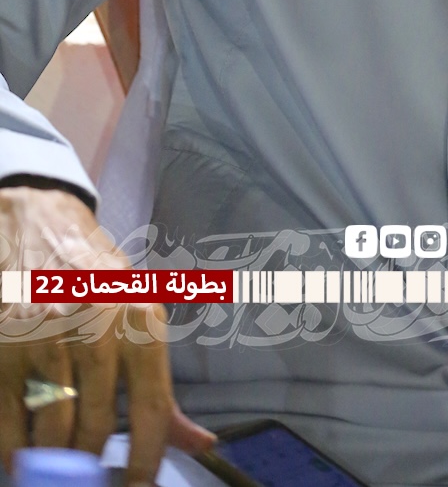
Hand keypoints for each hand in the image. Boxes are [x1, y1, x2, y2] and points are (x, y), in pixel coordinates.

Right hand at [0, 187, 214, 482]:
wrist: (37, 218)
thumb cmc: (94, 274)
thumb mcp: (139, 311)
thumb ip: (159, 383)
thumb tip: (198, 443)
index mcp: (141, 320)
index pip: (151, 410)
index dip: (144, 464)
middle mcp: (97, 329)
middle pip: (95, 431)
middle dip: (87, 468)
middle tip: (82, 478)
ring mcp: (46, 340)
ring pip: (51, 434)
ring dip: (50, 463)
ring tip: (50, 468)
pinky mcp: (3, 350)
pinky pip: (8, 425)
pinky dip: (11, 450)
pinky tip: (17, 454)